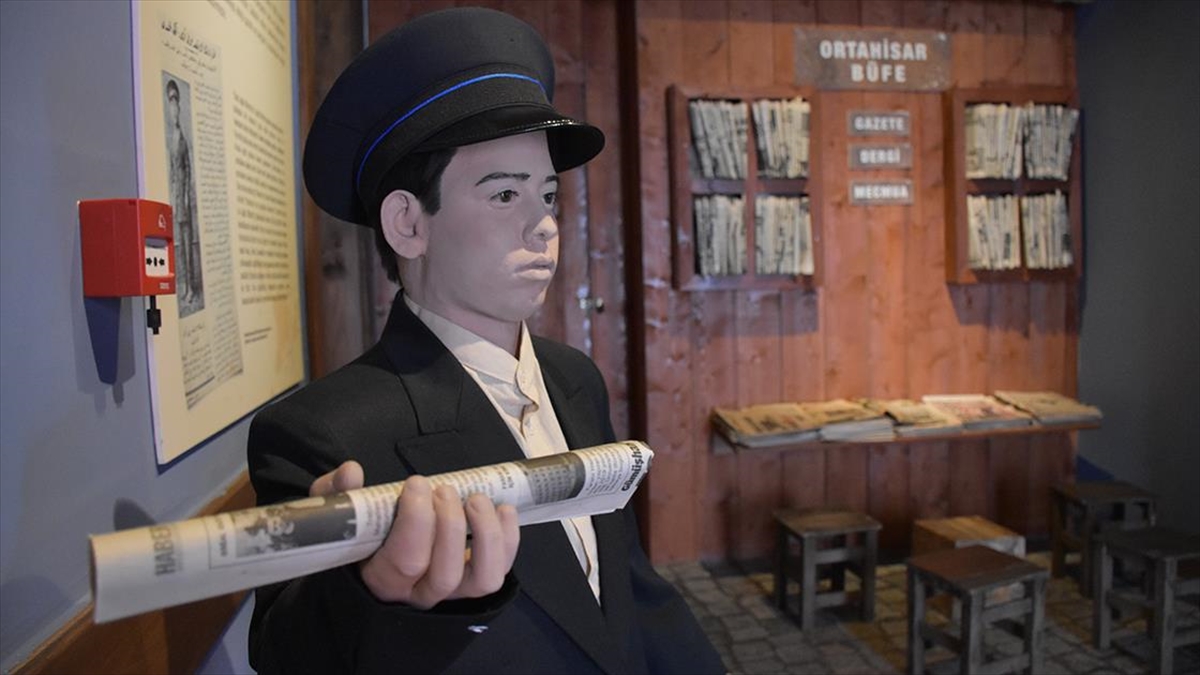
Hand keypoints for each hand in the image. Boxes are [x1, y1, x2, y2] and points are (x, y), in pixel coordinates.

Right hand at [308, 461, 519, 608]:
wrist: (375, 559)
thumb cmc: (360, 534)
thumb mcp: (342, 512)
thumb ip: (338, 493)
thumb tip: (350, 471)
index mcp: (382, 578)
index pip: (406, 560)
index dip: (416, 521)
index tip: (416, 484)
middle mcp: (420, 592)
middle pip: (444, 572)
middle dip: (450, 524)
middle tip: (444, 489)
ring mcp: (452, 591)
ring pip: (482, 579)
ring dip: (486, 535)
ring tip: (477, 499)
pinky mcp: (475, 582)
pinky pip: (500, 571)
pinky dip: (509, 540)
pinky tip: (503, 509)